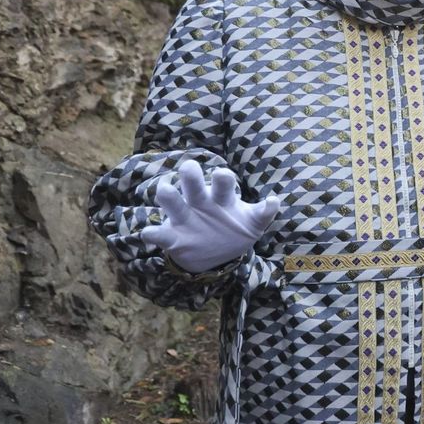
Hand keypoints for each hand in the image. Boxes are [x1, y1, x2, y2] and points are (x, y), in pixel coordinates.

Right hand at [138, 160, 281, 273]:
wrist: (216, 256)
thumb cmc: (235, 230)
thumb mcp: (253, 223)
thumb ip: (264, 213)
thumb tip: (274, 201)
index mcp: (221, 197)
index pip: (222, 182)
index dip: (222, 178)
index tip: (222, 174)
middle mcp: (200, 203)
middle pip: (194, 186)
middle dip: (192, 177)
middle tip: (189, 167)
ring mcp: (185, 219)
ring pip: (173, 203)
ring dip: (168, 196)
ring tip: (165, 189)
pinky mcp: (173, 238)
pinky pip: (161, 235)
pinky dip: (153, 234)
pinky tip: (148, 233)